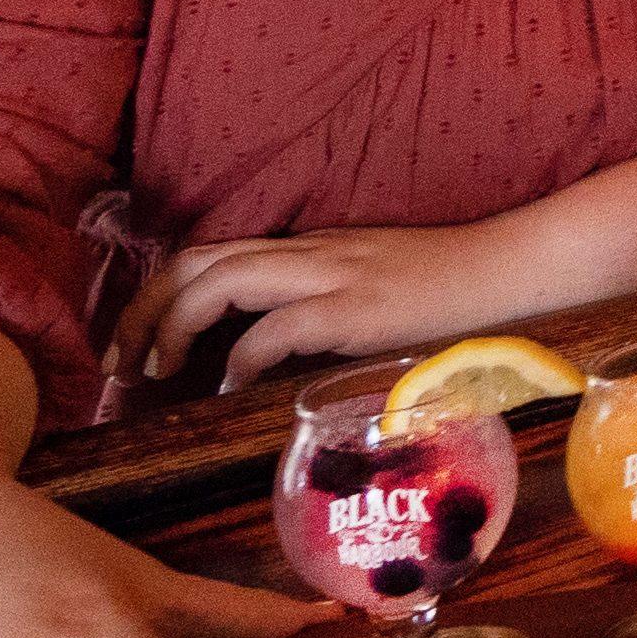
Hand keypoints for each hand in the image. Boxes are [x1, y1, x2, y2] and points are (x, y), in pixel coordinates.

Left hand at [119, 217, 541, 386]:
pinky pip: (277, 326)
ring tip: (158, 373)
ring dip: (173, 327)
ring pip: (219, 282)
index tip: (133, 348)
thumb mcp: (369, 291)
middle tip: (120, 366)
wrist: (516, 268)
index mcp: (307, 250)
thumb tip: (266, 362)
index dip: (155, 297)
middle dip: (142, 312)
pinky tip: (233, 388)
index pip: (208, 256)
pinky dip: (242, 358)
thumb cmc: (452, 291)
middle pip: (194, 263)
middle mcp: (308, 253)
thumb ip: (320, 311)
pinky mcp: (358, 309)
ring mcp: (332, 276)